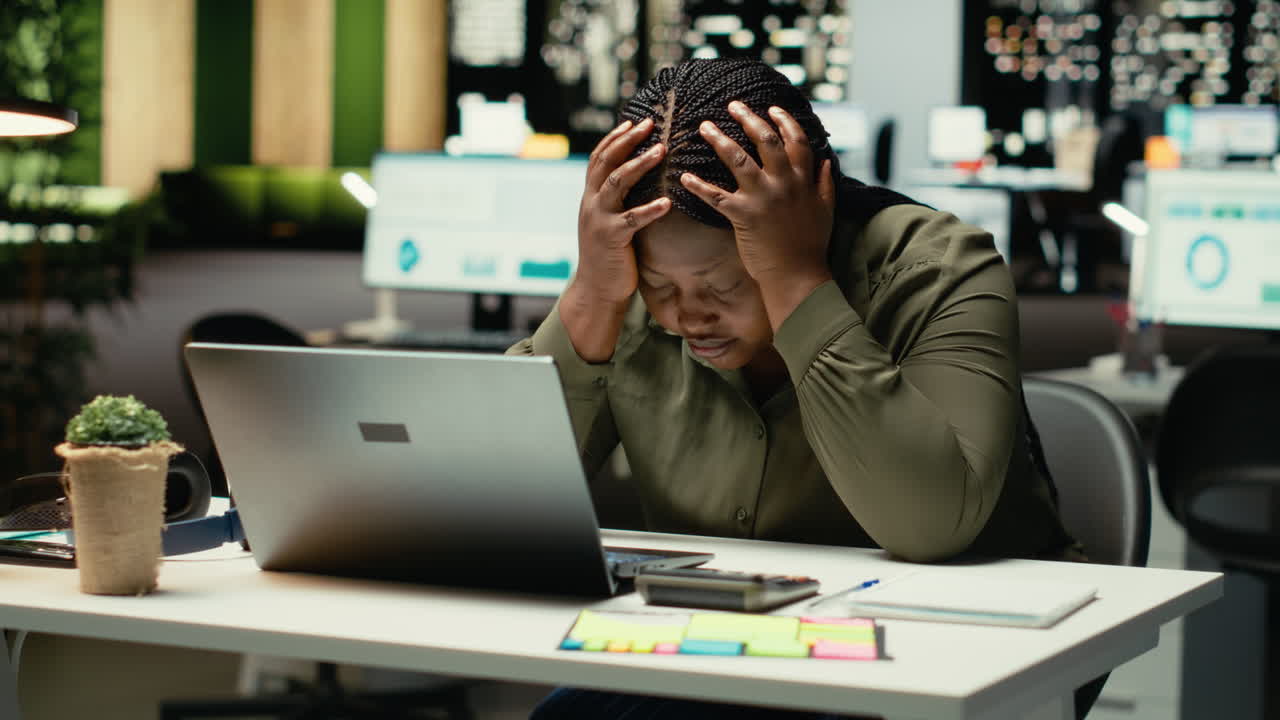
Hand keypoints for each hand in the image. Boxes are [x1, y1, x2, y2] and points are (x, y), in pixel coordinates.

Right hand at [573, 118, 671, 306]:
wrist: (596, 289)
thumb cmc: (610, 254)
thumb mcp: (609, 220)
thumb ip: (618, 200)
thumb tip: (640, 179)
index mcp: (591, 196)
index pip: (599, 158)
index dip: (615, 138)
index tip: (634, 122)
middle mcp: (591, 203)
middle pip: (607, 162)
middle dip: (628, 141)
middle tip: (650, 125)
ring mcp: (599, 219)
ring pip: (617, 183)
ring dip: (639, 165)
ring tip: (662, 151)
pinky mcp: (611, 238)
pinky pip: (632, 220)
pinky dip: (649, 210)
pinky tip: (668, 203)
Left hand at [679, 103, 835, 325]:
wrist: (798, 277)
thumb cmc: (811, 246)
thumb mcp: (826, 209)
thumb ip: (825, 182)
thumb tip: (828, 161)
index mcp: (804, 180)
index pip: (796, 140)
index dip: (784, 121)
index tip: (771, 108)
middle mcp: (784, 183)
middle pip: (765, 140)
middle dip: (748, 118)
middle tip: (732, 106)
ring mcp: (763, 198)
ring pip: (737, 159)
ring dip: (718, 140)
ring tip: (704, 127)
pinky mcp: (743, 216)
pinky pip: (716, 196)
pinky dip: (698, 186)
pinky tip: (684, 177)